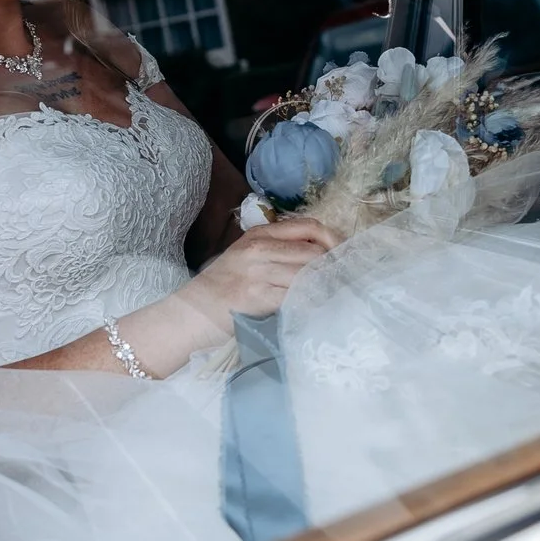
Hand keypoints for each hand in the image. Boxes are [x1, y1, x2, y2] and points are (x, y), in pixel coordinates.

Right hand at [180, 217, 333, 320]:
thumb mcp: (244, 257)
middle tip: (347, 278)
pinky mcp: (260, 297)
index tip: (345, 253)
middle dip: (336, 266)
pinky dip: (313, 300)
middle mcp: (260, 249)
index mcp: (258, 234)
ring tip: (337, 293)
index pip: (309, 226)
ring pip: (309, 273)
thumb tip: (319, 255)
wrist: (191, 313)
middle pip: (314, 251)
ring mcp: (260, 273)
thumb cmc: (220, 288)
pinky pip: (298, 296)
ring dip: (328, 285)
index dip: (334, 239)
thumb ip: (276, 250)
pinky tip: (319, 306)